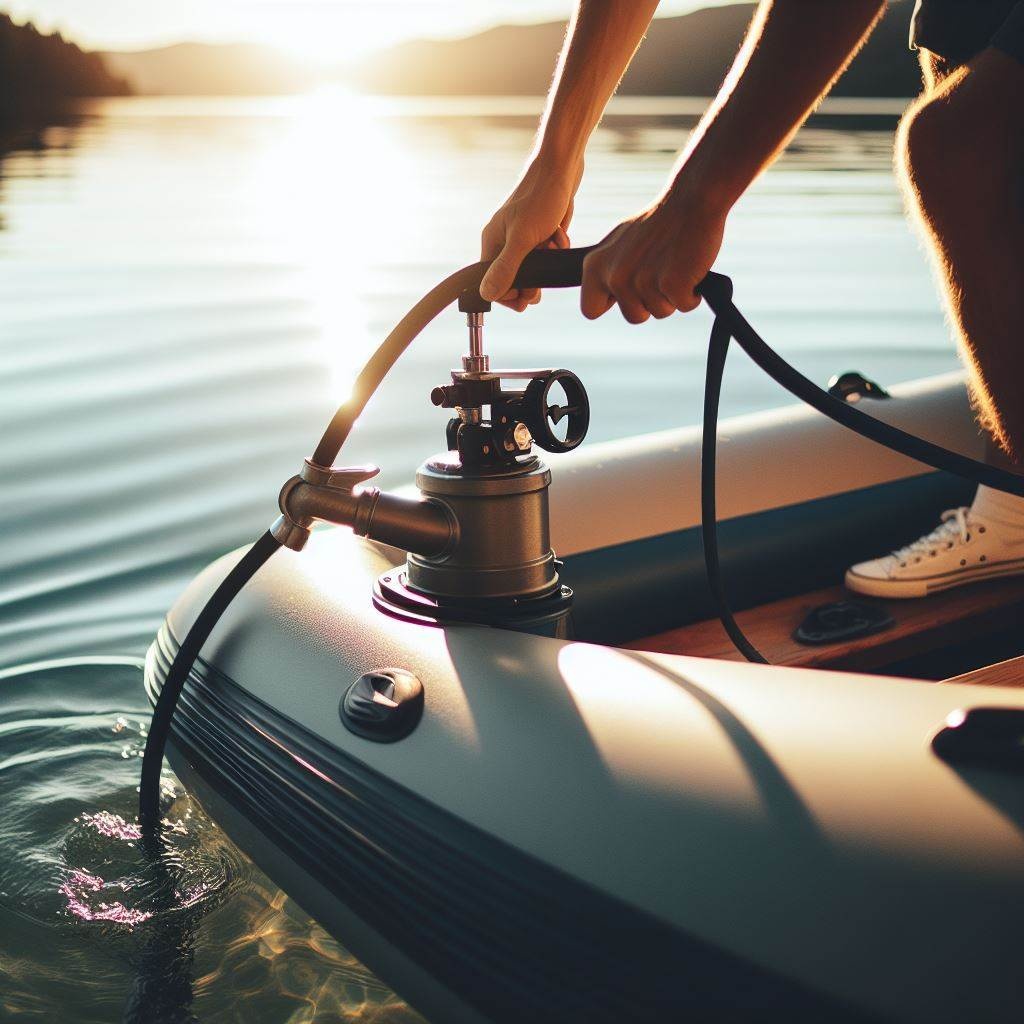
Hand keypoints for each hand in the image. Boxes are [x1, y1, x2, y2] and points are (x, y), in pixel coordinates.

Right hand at [480, 155, 583, 310]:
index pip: (492, 284)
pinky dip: (556, 247)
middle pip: (515, 280)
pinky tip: (559, 233)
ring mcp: (523, 238)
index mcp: (492, 243)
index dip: (509, 295)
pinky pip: (548, 254)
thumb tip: (486, 295)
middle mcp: (504, 242)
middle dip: (533, 280)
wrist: (562, 167)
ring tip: (552, 243)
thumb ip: (506, 268)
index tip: (526, 298)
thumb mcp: (522, 239)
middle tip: (543, 271)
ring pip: (535, 268)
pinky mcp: (541, 233)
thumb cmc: (540, 198)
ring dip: (547, 262)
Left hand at [580, 194, 725, 322]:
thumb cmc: (660, 221)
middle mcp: (614, 276)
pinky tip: (691, 267)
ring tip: (675, 263)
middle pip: (634, 316)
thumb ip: (608, 270)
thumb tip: (603, 294)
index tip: (630, 289)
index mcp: (595, 266)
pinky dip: (693, 293)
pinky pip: (685, 306)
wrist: (692, 198)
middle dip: (651, 301)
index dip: (615, 304)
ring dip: (673, 295)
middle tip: (661, 269)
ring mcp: (642, 281)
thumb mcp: (620, 244)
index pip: (590, 310)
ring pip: (660, 312)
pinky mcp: (671, 284)